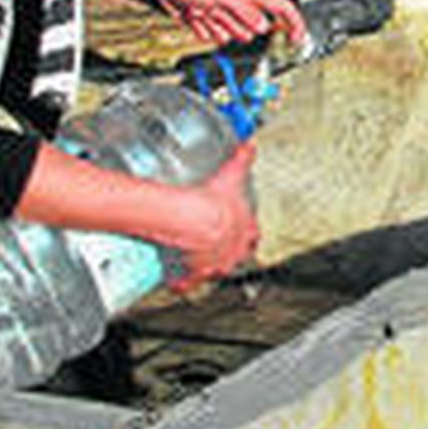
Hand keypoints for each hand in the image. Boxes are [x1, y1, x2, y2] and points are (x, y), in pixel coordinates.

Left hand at [157, 0, 305, 46]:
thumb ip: (243, 10)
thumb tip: (263, 26)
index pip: (282, 7)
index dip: (294, 24)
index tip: (298, 39)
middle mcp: (242, 1)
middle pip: (255, 28)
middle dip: (238, 28)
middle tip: (219, 14)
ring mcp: (227, 11)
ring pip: (233, 35)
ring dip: (217, 28)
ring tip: (203, 10)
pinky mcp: (212, 19)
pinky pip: (214, 37)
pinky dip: (203, 29)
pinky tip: (194, 13)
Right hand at [167, 140, 259, 291]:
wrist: (195, 220)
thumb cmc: (215, 203)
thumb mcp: (232, 175)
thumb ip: (242, 160)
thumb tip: (250, 146)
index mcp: (246, 233)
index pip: (252, 235)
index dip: (246, 231)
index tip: (239, 227)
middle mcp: (233, 253)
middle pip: (235, 256)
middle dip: (226, 250)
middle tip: (215, 243)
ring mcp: (215, 267)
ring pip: (213, 272)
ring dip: (205, 266)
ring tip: (194, 259)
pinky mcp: (194, 275)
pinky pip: (187, 282)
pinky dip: (180, 281)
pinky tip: (174, 280)